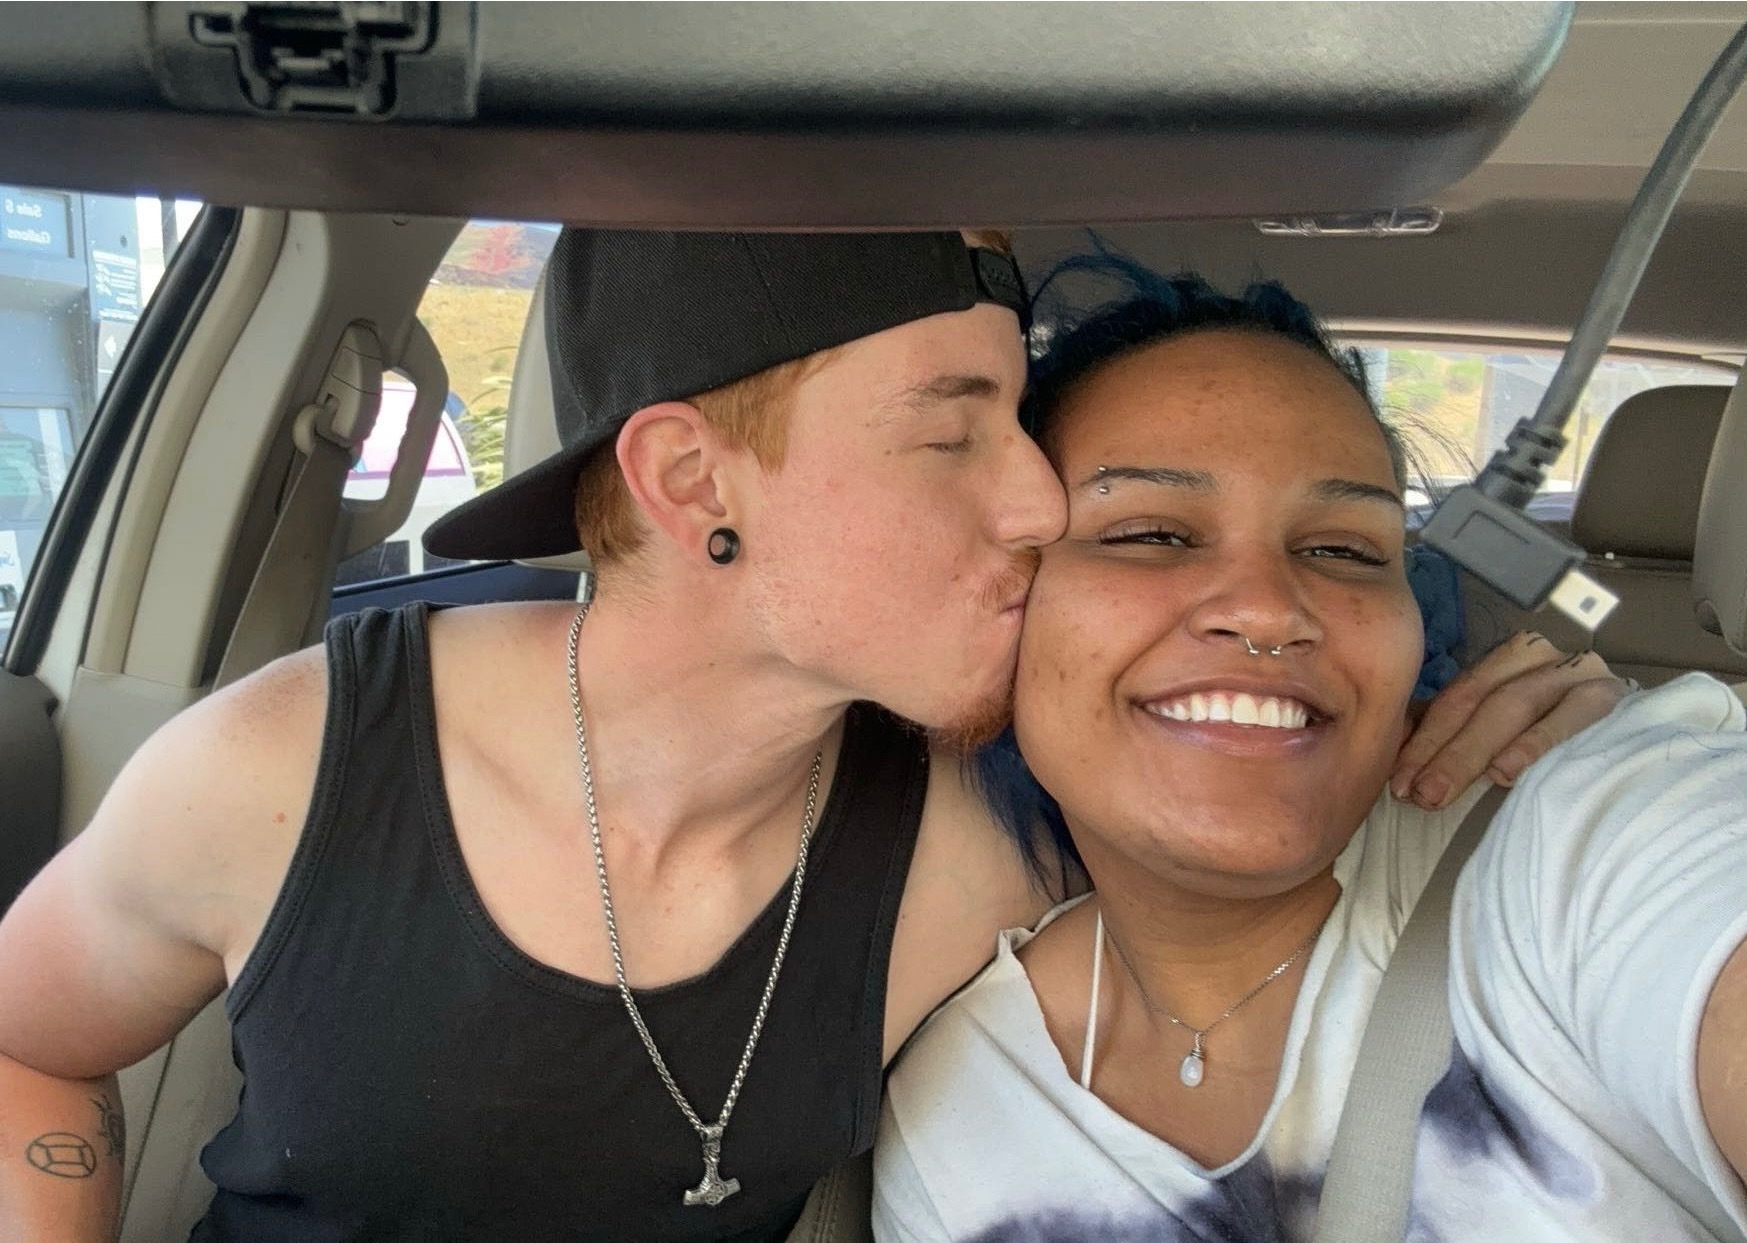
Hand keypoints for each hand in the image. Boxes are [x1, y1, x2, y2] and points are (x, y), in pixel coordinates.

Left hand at [1391, 630, 1631, 809]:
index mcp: (1505, 662)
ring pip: (1514, 706)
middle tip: (1414, 795)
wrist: (1645, 744)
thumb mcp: (1500, 730)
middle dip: (1440, 751)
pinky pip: (1571, 715)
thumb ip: (1457, 732)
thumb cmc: (1557, 737)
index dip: (1421, 741)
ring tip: (1440, 792)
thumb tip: (1396, 755)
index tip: (1396, 783)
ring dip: (1472, 753)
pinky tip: (1506, 772)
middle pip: (1478, 701)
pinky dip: (1534, 742)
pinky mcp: (1612, 695)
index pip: (1454, 698)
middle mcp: (1539, 659)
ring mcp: (1577, 672)